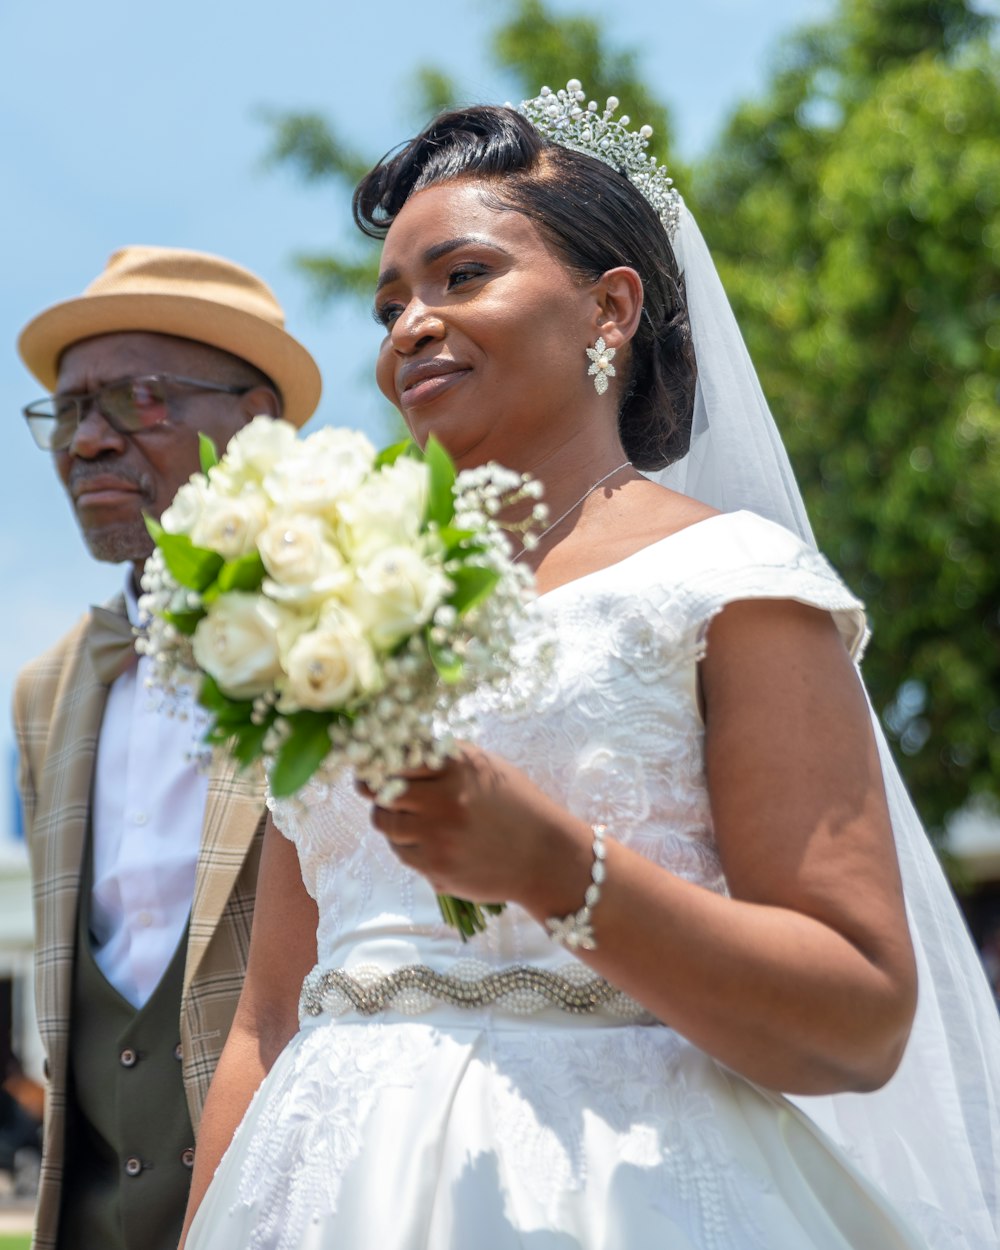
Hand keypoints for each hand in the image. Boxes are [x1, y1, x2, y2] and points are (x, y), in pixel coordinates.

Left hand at [360, 744, 591, 911]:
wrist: (545, 857)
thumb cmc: (518, 808)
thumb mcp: (488, 769)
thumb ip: (447, 759)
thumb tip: (399, 753)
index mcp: (458, 766)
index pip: (398, 754)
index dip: (380, 759)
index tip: (372, 761)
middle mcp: (445, 797)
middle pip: (382, 789)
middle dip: (375, 789)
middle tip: (375, 789)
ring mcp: (438, 834)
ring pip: (385, 822)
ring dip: (388, 818)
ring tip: (405, 817)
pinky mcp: (436, 866)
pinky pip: (399, 851)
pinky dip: (404, 845)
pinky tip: (423, 841)